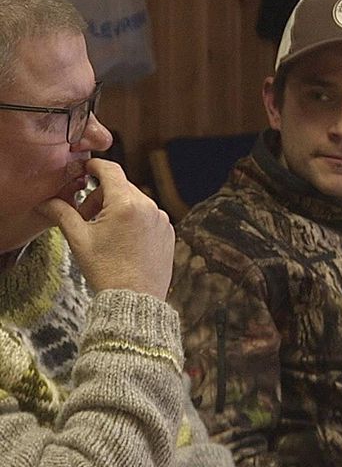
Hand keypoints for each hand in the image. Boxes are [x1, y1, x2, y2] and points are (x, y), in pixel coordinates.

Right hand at [35, 158, 174, 299]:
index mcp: (126, 204)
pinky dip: (134, 220)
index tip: (85, 170)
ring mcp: (161, 220)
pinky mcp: (168, 232)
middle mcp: (149, 207)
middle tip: (87, 217)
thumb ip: (62, 213)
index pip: (110, 170)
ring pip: (135, 201)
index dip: (94, 167)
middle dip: (101, 196)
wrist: (135, 299)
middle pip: (121, 187)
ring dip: (118, 209)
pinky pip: (149, 216)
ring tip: (105, 233)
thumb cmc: (108, 271)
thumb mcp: (79, 240)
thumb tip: (48, 202)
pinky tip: (124, 241)